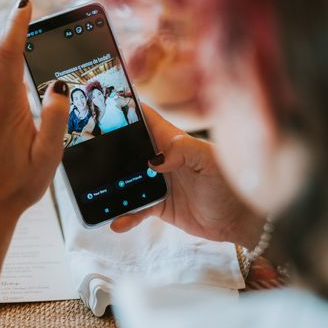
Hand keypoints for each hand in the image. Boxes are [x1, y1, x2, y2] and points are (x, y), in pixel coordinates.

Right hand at [111, 106, 262, 247]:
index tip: (102, 105)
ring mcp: (158, 182)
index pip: (145, 118)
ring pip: (127, 181)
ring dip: (112, 187)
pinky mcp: (159, 206)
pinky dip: (126, 216)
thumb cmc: (232, 184)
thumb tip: (154, 160)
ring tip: (96, 194)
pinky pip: (136, 210)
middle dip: (108, 149)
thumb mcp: (211, 160)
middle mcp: (162, 159)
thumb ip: (184, 150)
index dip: (125, 109)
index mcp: (172, 140)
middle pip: (128, 149)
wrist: (241, 220)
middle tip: (86, 153)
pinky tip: (118, 222)